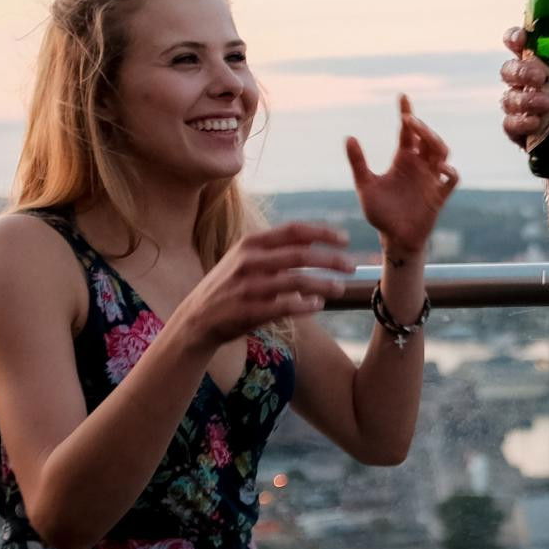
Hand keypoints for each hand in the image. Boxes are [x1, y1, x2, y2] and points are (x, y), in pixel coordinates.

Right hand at [172, 223, 354, 348]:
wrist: (197, 317)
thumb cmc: (230, 285)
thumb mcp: (246, 257)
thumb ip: (276, 248)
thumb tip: (316, 239)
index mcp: (251, 243)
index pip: (294, 231)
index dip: (323, 233)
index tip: (345, 239)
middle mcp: (249, 260)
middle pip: (301, 255)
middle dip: (331, 260)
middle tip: (352, 266)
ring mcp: (248, 286)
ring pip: (297, 281)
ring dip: (324, 284)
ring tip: (340, 288)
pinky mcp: (249, 310)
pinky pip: (286, 306)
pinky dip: (306, 305)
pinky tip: (318, 305)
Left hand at [348, 95, 457, 254]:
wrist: (394, 239)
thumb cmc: (380, 213)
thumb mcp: (365, 186)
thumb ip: (358, 163)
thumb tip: (349, 137)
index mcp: (403, 160)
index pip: (407, 132)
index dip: (407, 113)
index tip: (402, 97)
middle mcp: (419, 166)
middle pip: (428, 138)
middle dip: (421, 127)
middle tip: (408, 121)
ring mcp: (431, 180)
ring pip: (442, 152)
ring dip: (436, 142)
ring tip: (424, 138)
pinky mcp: (439, 196)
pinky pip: (451, 180)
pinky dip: (450, 172)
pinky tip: (441, 167)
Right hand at [499, 27, 548, 148]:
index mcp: (536, 61)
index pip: (517, 43)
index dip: (514, 38)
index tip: (522, 39)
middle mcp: (522, 82)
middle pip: (509, 70)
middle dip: (521, 71)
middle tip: (540, 77)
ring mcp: (518, 107)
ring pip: (508, 98)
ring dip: (524, 99)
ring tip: (547, 103)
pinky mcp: (518, 131)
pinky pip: (510, 125)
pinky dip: (521, 123)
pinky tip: (535, 123)